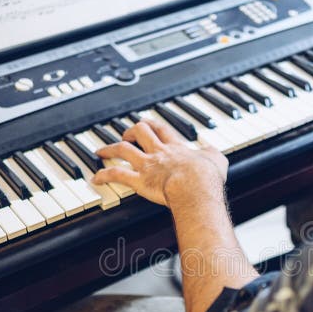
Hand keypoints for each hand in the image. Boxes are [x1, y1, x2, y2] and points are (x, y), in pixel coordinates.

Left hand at [93, 119, 227, 207]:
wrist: (195, 187)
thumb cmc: (206, 177)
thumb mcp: (217, 159)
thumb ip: (212, 152)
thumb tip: (212, 150)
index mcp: (176, 147)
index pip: (161, 129)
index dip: (152, 124)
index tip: (147, 124)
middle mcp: (158, 152)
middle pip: (139, 132)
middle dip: (130, 132)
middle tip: (126, 136)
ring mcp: (146, 165)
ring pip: (123, 149)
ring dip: (109, 149)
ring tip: (101, 151)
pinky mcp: (138, 180)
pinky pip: (116, 174)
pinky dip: (103, 175)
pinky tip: (96, 178)